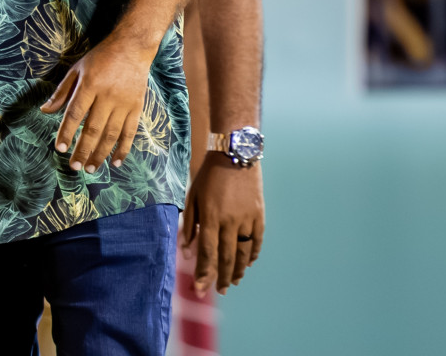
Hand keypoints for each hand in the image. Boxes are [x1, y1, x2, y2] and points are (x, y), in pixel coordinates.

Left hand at [39, 34, 156, 172]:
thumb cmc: (100, 58)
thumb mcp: (77, 69)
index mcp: (90, 85)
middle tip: (74, 166)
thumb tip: (45, 111)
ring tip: (91, 168)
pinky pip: (130, 132)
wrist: (132, 48)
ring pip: (111, 134)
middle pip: (93, 128)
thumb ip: (62, 92)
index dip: (66, 132)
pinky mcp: (137, 108)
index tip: (60, 148)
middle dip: (83, 149)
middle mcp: (107, 96)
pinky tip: (115, 162)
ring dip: (100, 154)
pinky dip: (123, 149)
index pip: (75, 113)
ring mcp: (124, 103)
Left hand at [183, 155, 263, 295]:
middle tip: (219, 291)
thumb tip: (186, 251)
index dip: (204, 273)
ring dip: (239, 270)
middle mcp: (230, 222)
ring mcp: (247, 219)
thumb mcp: (192, 197)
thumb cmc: (208, 176)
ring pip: (244, 253)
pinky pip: (257, 241)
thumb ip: (189, 226)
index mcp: (210, 217)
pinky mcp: (259, 215)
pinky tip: (248, 263)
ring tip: (234, 282)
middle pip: (227, 258)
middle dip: (221, 277)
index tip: (200, 289)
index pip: (207, 253)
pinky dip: (253, 254)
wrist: (235, 155)